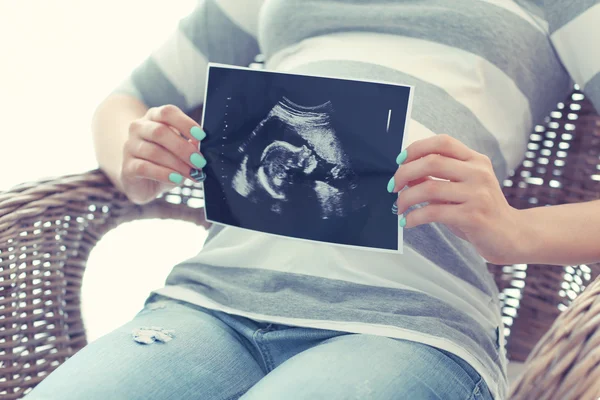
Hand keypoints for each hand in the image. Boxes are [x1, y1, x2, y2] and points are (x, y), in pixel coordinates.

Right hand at [120, 104, 206, 204]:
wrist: (143, 182)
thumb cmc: (165, 162)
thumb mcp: (180, 152)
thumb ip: (189, 145)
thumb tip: (198, 145)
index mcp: (154, 117)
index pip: (167, 112)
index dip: (185, 123)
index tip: (202, 136)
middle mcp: (139, 128)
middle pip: (160, 132)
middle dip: (183, 148)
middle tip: (199, 162)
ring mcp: (130, 147)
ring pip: (154, 152)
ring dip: (177, 164)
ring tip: (192, 174)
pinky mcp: (127, 167)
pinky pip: (145, 168)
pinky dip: (164, 174)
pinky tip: (176, 179)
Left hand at [391, 134, 520, 264]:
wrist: (512, 236)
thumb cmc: (480, 212)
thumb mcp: (460, 189)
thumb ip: (436, 179)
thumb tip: (404, 174)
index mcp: (476, 161)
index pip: (443, 142)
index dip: (417, 148)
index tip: (399, 161)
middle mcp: (478, 173)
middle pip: (432, 161)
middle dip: (404, 173)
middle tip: (393, 187)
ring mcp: (478, 194)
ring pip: (429, 187)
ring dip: (406, 198)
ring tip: (398, 207)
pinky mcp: (474, 216)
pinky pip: (434, 212)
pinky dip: (414, 217)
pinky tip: (407, 222)